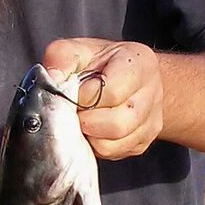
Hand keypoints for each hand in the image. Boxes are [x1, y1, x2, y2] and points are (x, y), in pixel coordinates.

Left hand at [43, 38, 163, 159]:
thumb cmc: (100, 64)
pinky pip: (112, 154)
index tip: (73, 91)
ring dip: (88, 135)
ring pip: (112, 144)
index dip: (83, 96)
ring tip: (81, 118)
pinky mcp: (143, 143)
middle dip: (85, 120)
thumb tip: (51, 78)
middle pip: (116, 124)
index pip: (110, 92)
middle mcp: (153, 93)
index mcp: (139, 64)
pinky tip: (90, 129)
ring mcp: (151, 122)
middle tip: (74, 109)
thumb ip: (62, 57)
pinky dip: (94, 145)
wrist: (127, 80)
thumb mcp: (80, 50)